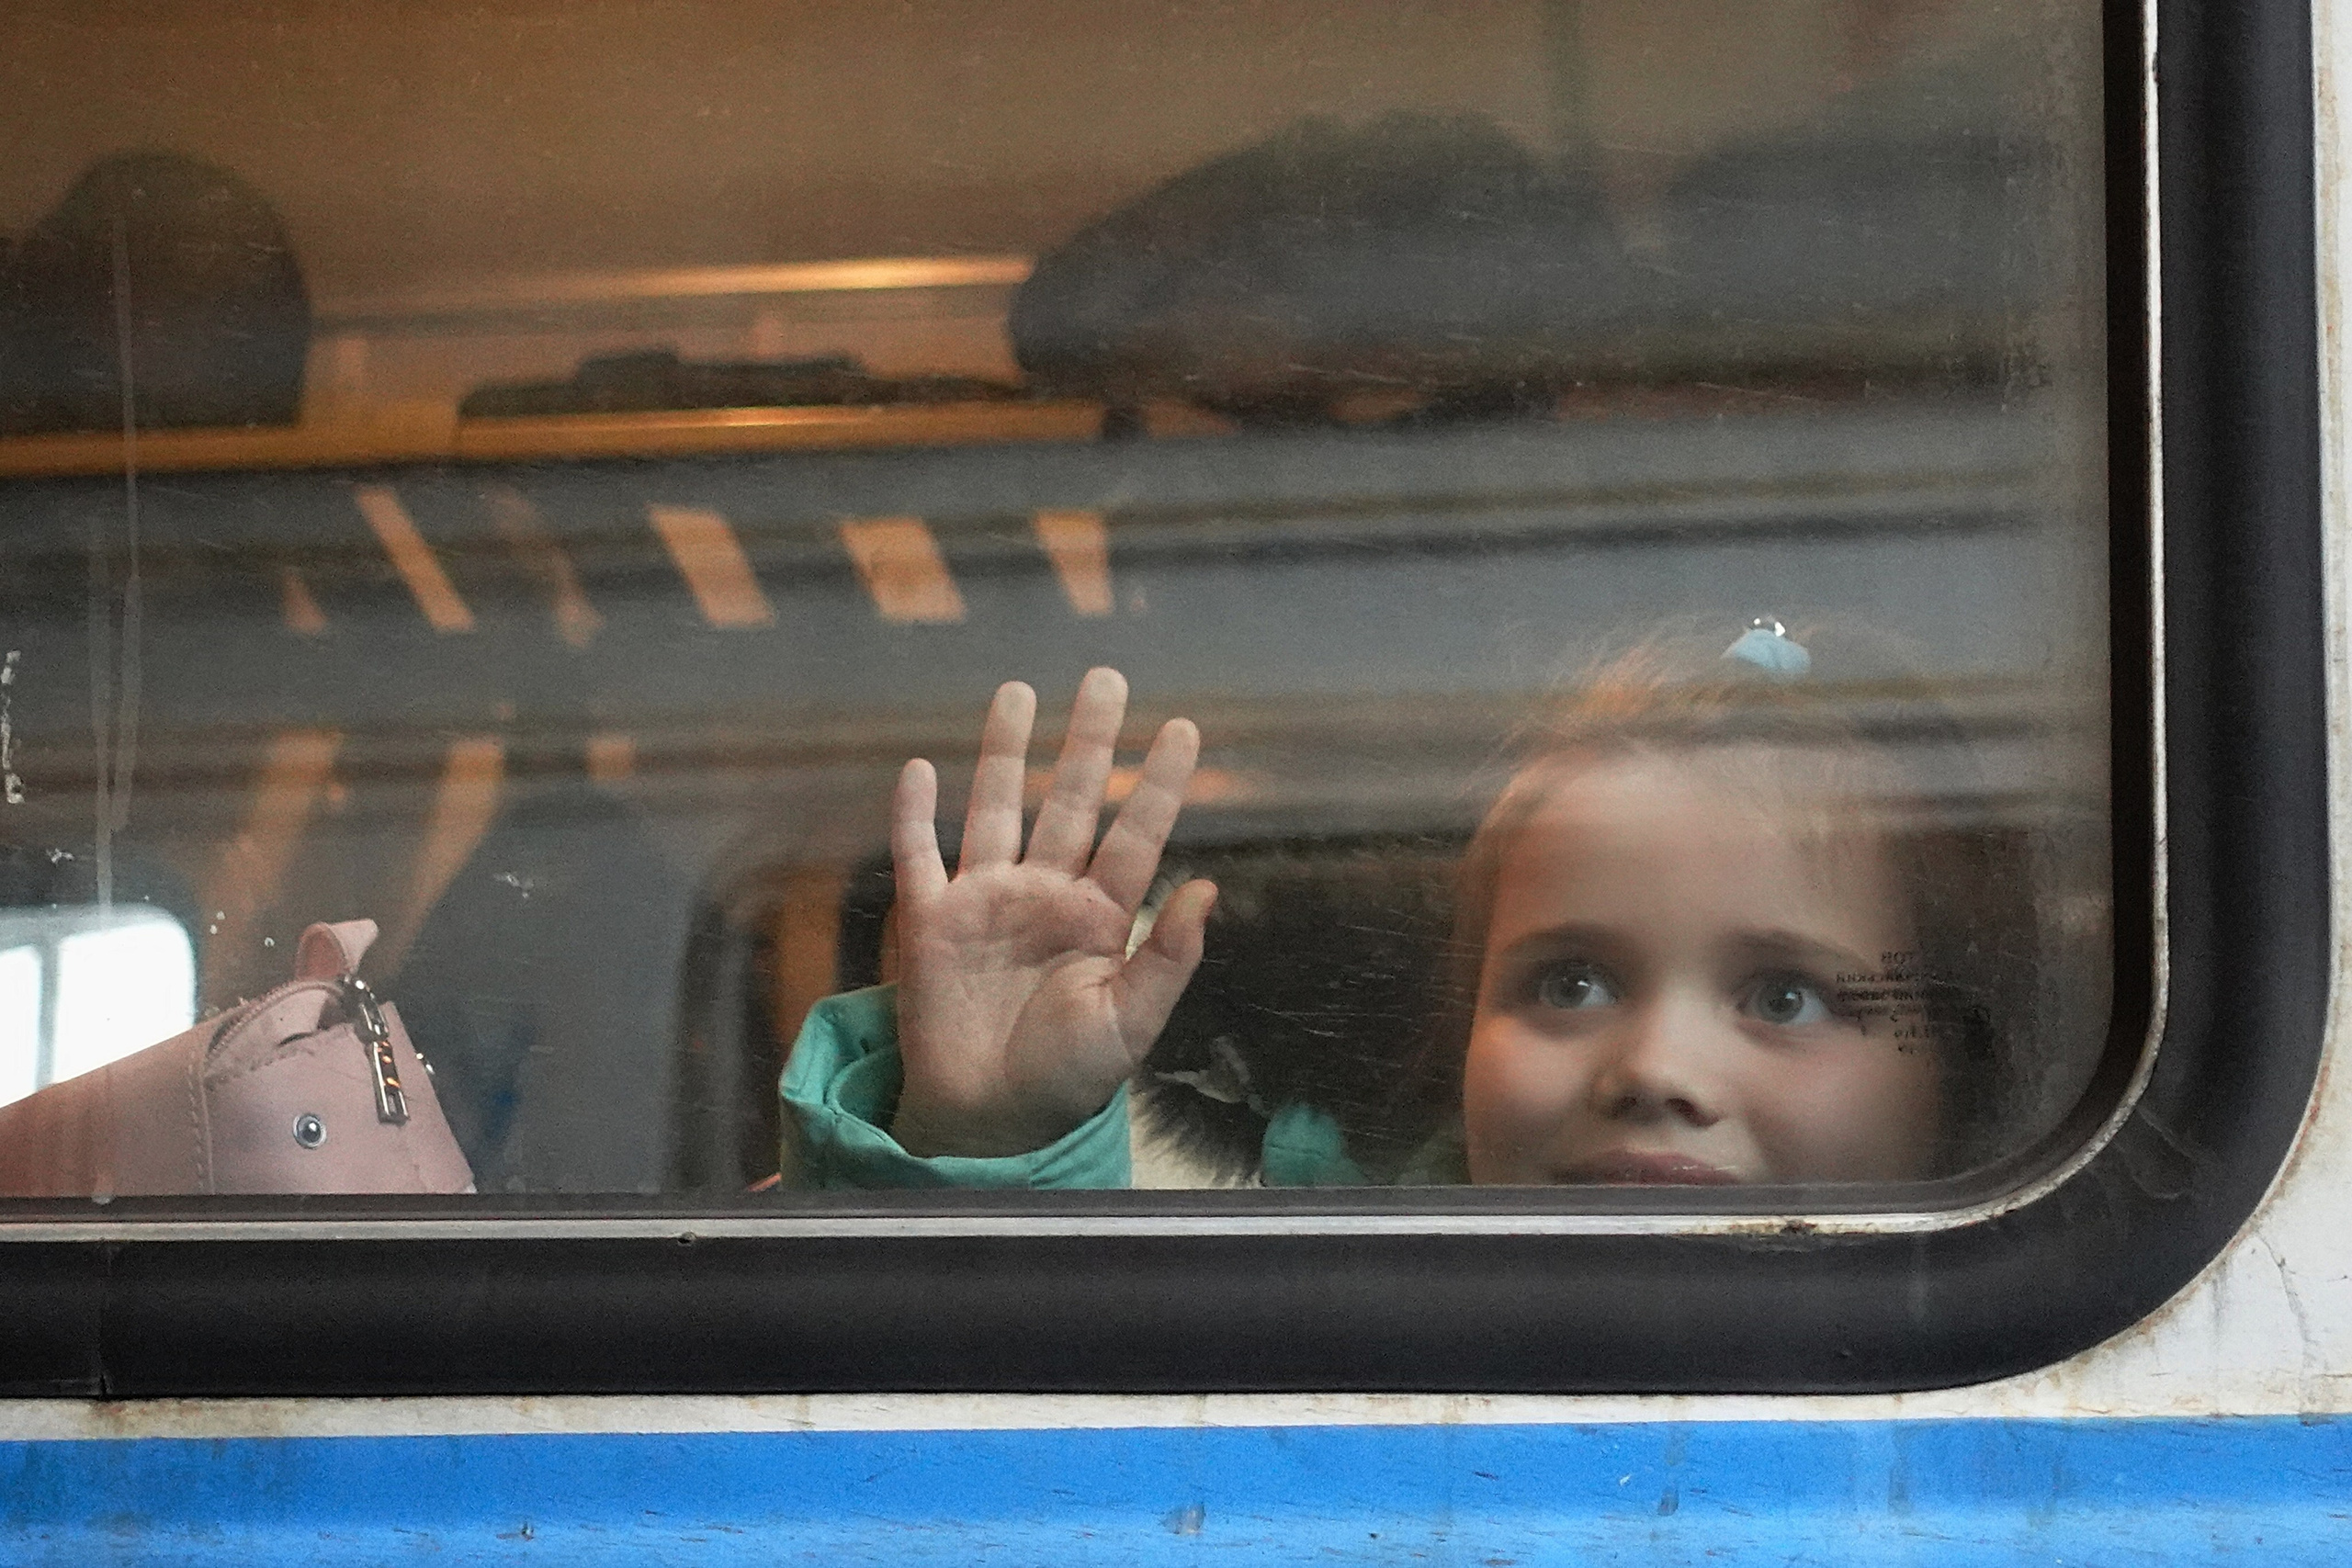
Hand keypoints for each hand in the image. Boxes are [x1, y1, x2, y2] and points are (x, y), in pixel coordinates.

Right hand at [888, 668, 1216, 1157]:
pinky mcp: (930, 922)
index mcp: (1100, 918)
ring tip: (1018, 693)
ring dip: (1006, 751)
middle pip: (1070, 801)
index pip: (1135, 835)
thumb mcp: (1130, 1025)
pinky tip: (919, 767)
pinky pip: (918, 855)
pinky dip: (913, 813)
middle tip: (1107, 678)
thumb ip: (1168, 958)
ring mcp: (985, 902)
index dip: (1159, 783)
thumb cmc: (1065, 1079)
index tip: (1184, 729)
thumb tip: (1209, 890)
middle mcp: (1044, 895)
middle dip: (1089, 741)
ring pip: (996, 807)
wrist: (989, 1120)